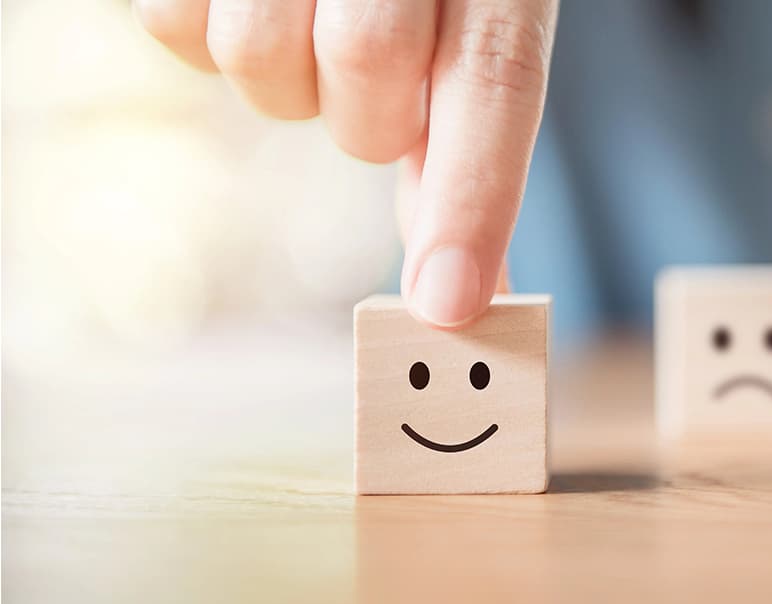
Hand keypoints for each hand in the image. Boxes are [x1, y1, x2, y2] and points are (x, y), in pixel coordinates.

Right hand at [134, 0, 557, 326]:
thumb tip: (460, 293)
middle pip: (365, 67)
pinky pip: (172, 28)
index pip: (495, 77)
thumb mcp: (468, 34)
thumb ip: (465, 151)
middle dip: (367, 114)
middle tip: (373, 81)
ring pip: (260, 58)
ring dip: (284, 76)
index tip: (447, 304)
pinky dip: (205, 34)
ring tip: (305, 18)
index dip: (473, 196)